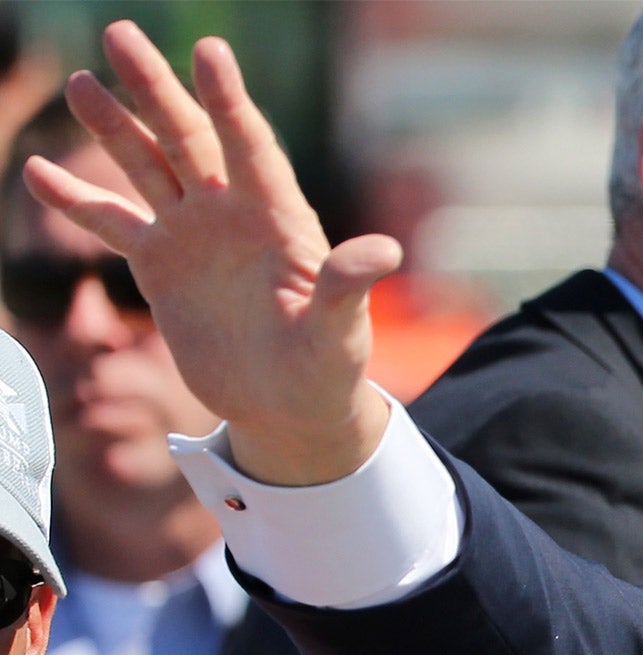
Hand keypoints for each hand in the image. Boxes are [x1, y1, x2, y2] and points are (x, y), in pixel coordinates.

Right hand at [23, 21, 399, 484]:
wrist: (290, 409)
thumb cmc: (328, 370)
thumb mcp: (341, 333)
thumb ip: (348, 287)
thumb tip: (386, 251)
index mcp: (280, 220)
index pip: (251, 148)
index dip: (229, 102)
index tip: (210, 51)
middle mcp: (232, 215)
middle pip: (189, 139)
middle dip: (156, 90)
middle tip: (121, 34)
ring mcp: (192, 236)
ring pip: (147, 166)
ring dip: (113, 126)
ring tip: (82, 83)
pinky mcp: (159, 266)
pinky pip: (112, 222)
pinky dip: (77, 200)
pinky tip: (37, 172)